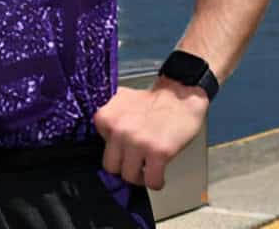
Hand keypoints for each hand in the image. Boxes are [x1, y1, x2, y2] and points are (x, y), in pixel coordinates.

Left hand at [93, 79, 208, 188]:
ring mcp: (137, 143)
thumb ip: (108, 118)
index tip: (124, 149)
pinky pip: (152, 181)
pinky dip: (156, 182)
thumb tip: (102, 137)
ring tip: (147, 170)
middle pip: (111, 167)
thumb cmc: (151, 100)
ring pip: (129, 177)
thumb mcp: (118, 101)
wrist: (178, 96)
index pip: (101, 149)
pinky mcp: (158, 153)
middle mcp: (118, 131)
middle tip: (134, 165)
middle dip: (124, 168)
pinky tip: (159, 176)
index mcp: (105, 118)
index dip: (115, 150)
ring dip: (140, 177)